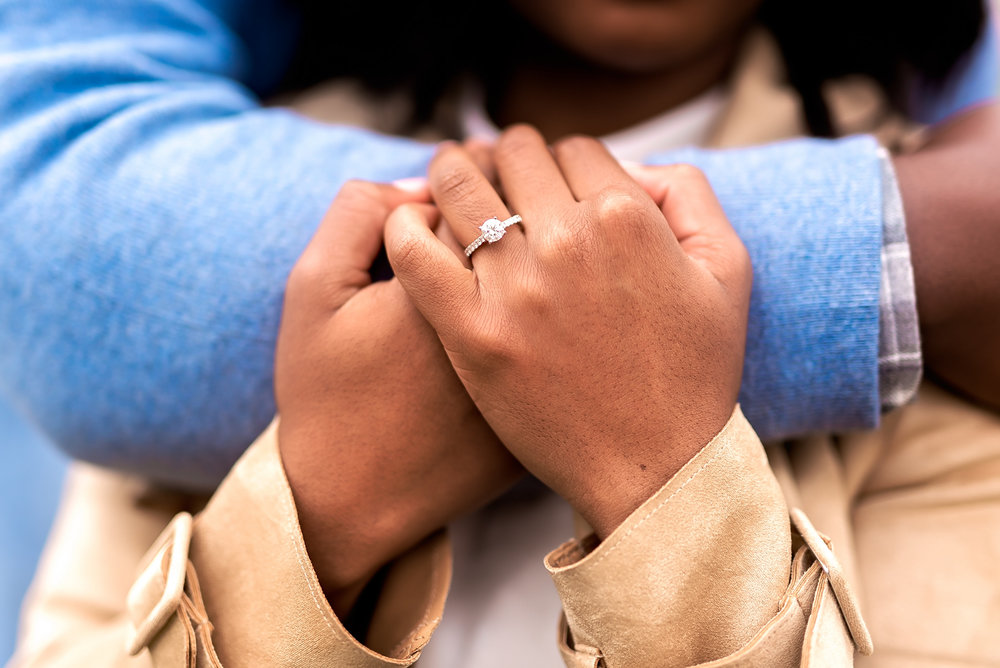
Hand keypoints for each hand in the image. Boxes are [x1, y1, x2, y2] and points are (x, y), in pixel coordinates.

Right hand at [275, 180, 521, 615]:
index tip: (459, 173)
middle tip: (490, 196)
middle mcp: (506, 319)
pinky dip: (563, 297)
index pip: (481, 189)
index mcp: (447, 285)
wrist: (357, 500)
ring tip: (509, 244)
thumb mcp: (314, 290)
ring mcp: (539, 367)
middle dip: (511, 196)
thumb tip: (425, 181)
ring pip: (562, 267)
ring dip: (542, 242)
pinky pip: (575, 323)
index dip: (468, 171)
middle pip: (533, 221)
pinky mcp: (553, 401)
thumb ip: (360, 213)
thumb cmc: (326, 394)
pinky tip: (532, 297)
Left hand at [385, 127, 751, 537]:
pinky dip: (403, 226)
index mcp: (627, 218)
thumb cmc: (693, 374)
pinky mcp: (472, 333)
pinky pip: (414, 253)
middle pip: (514, 156)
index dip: (562, 161)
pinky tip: (409, 225)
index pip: (574, 149)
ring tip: (449, 180)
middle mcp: (567, 242)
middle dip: (508, 157)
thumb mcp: (726, 271)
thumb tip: (632, 165)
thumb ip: (688, 196)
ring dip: (452, 172)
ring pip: (457, 186)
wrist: (653, 469)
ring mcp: (515, 288)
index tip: (554, 183)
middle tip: (498, 173)